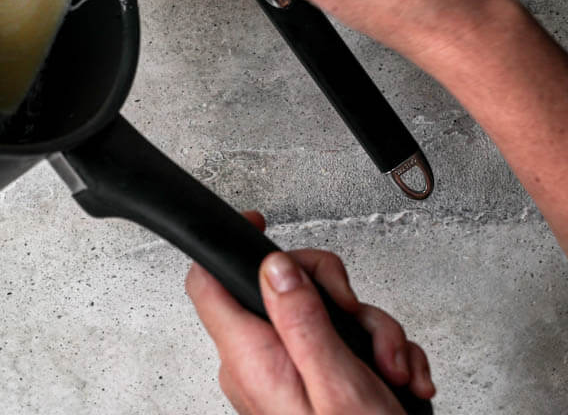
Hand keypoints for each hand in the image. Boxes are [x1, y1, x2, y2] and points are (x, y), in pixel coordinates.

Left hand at [185, 211, 434, 413]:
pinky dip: (379, 358)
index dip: (231, 244)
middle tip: (364, 328)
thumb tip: (273, 265)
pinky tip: (399, 383)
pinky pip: (344, 345)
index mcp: (251, 361)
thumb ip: (302, 320)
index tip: (259, 222)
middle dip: (340, 298)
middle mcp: (261, 366)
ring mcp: (289, 376)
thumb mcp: (337, 384)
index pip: (208, 282)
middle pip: (285, 287)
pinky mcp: (316, 386)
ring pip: (326, 314)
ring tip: (394, 373)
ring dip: (372, 335)